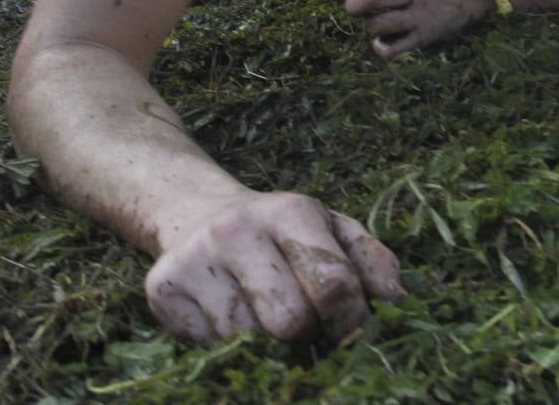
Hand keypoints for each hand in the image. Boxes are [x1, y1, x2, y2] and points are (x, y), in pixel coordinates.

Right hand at [145, 191, 403, 345]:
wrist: (197, 214)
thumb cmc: (280, 233)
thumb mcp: (331, 230)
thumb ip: (369, 261)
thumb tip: (396, 300)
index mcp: (291, 211)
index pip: (334, 282)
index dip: (351, 321)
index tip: (349, 330)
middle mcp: (238, 229)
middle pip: (288, 320)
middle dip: (304, 334)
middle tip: (303, 326)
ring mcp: (194, 258)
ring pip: (245, 339)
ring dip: (262, 342)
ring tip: (263, 316)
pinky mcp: (161, 288)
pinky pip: (206, 347)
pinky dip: (223, 345)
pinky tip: (227, 315)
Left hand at [333, 0, 492, 58]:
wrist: (463, 0)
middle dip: (352, 7)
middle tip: (355, 10)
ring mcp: (415, 16)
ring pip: (375, 25)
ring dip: (369, 27)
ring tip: (376, 24)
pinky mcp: (421, 37)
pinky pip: (391, 49)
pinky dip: (381, 48)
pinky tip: (384, 41)